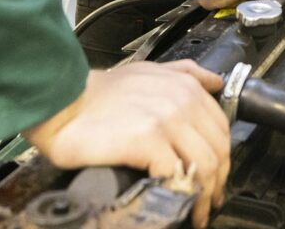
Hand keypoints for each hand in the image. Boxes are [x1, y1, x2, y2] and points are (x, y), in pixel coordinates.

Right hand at [26, 62, 228, 227]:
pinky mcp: (148, 140)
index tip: (217, 178)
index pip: (221, 128)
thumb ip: (184, 74)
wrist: (62, 100)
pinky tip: (178, 207)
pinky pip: (177, 174)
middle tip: (210, 203)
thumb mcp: (148, 71)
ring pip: (204, 165)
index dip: (223, 159)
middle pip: (218, 150)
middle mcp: (182, 101)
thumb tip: (215, 82)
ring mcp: (167, 120)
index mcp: (185, 87)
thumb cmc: (97, 92)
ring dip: (204, 196)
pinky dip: (181, 195)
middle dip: (218, 183)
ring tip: (196, 214)